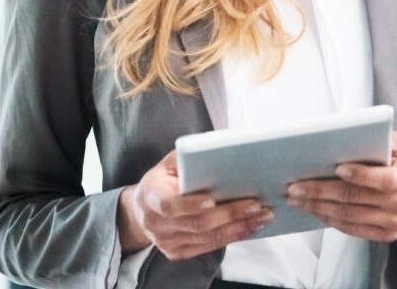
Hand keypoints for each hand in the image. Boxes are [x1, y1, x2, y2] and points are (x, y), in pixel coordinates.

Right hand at [117, 149, 272, 260]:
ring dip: (237, 229)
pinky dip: (230, 238)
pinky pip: (207, 248)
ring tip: (260, 218)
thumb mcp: (166, 164)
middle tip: (255, 206)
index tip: (213, 200)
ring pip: (206, 239)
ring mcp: (166, 242)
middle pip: (196, 224)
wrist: (142, 209)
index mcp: (150, 196)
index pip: (169, 205)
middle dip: (229, 215)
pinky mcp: (176, 253)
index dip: (191, 205)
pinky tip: (247, 228)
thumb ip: (185, 160)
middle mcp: (155, 223)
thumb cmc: (160, 180)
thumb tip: (213, 150)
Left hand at [287, 132, 396, 240]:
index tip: (339, 168)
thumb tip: (356, 132)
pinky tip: (315, 212)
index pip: (383, 180)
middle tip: (294, 188)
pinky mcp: (386, 234)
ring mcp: (392, 222)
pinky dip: (332, 221)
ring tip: (295, 200)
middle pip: (354, 198)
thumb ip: (384, 142)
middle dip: (319, 193)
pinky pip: (355, 230)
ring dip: (318, 208)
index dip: (361, 174)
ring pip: (349, 216)